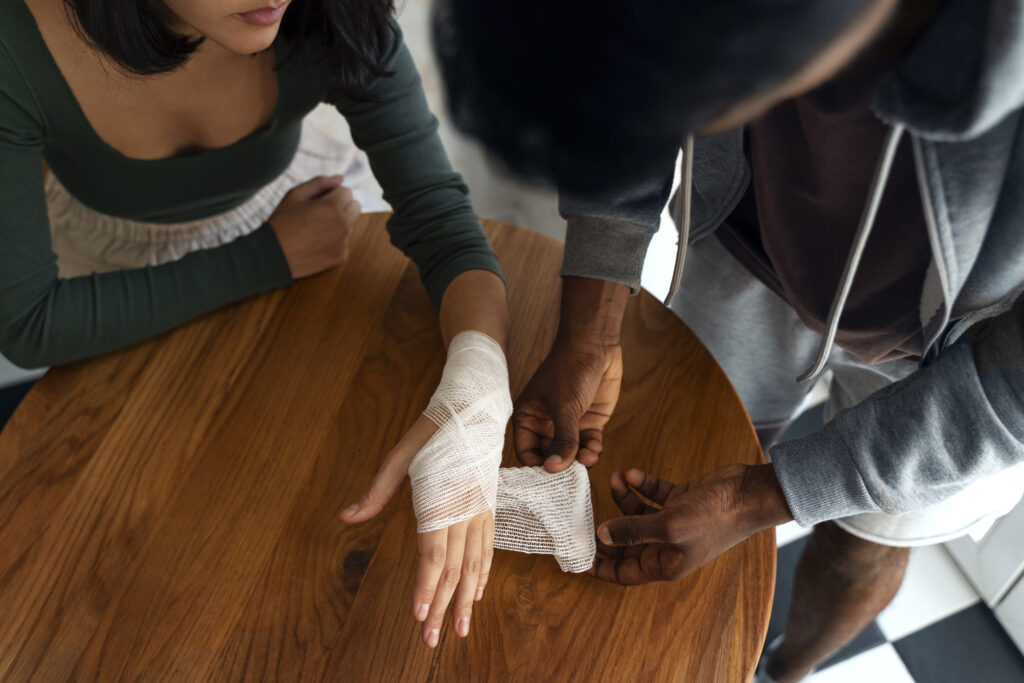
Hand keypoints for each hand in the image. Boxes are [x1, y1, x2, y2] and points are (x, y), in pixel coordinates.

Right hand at [268, 174, 360, 278]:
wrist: (273, 256)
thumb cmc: (282, 222)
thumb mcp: (296, 195)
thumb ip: (320, 183)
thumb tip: (341, 178)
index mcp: (333, 207)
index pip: (346, 191)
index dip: (331, 194)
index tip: (318, 201)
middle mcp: (343, 225)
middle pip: (355, 207)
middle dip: (342, 206)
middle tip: (320, 213)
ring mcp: (344, 242)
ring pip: (350, 225)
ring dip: (338, 223)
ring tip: (314, 229)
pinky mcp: (341, 256)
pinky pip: (344, 241)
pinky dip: (334, 240)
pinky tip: (316, 242)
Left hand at [340, 415, 493, 647]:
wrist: (473, 409)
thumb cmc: (432, 432)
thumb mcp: (398, 457)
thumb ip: (375, 493)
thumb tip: (346, 517)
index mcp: (440, 501)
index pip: (433, 555)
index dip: (426, 587)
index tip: (418, 615)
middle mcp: (464, 511)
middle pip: (454, 569)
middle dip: (443, 607)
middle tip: (432, 639)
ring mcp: (480, 510)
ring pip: (475, 564)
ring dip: (467, 599)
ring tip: (461, 629)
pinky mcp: (488, 506)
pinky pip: (488, 547)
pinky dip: (484, 573)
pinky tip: (478, 592)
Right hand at [513, 339, 621, 471]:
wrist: (595, 345)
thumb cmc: (569, 369)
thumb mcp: (564, 407)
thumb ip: (562, 440)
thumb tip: (554, 469)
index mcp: (528, 418)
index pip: (526, 453)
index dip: (537, 466)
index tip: (550, 477)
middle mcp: (546, 425)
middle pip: (549, 457)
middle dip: (561, 467)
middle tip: (570, 476)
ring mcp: (568, 425)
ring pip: (571, 454)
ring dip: (578, 461)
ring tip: (586, 460)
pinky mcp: (588, 423)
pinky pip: (588, 446)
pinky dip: (592, 452)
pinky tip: (594, 451)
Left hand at [588, 464, 791, 584]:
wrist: (748, 493)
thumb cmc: (715, 518)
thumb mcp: (668, 526)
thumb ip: (633, 530)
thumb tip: (601, 535)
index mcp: (665, 563)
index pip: (625, 572)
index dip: (602, 568)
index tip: (578, 560)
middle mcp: (667, 546)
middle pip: (626, 541)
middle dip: (607, 527)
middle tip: (584, 511)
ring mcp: (674, 522)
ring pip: (636, 513)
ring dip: (623, 497)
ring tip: (615, 478)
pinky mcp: (680, 500)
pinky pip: (652, 494)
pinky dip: (641, 484)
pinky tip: (633, 474)